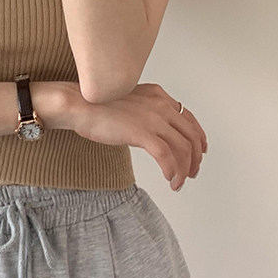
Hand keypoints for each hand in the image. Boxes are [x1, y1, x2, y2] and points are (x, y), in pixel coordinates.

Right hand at [68, 82, 208, 190]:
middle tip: (192, 173)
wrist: (78, 104)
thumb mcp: (129, 101)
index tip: (199, 152)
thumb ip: (145, 111)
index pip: (189, 118)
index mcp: (159, 95)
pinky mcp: (141, 133)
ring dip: (185, 169)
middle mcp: (161, 105)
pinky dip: (172, 171)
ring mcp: (153, 119)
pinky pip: (167, 156)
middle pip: (191, 135)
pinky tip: (169, 179)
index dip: (198, 138)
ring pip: (182, 148)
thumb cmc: (96, 105)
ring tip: (179, 182)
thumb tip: (153, 130)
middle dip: (195, 158)